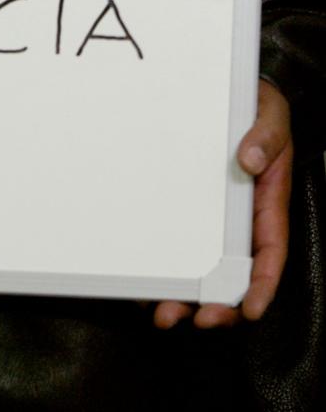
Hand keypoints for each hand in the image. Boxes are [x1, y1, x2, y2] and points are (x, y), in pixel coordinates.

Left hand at [153, 81, 290, 329]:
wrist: (227, 92)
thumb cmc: (254, 107)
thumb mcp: (270, 114)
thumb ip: (267, 137)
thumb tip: (251, 160)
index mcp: (265, 203)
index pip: (270, 252)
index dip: (263, 284)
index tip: (251, 309)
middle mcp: (238, 219)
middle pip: (233, 274)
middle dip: (220, 304)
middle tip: (198, 319)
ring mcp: (210, 218)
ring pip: (200, 268)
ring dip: (185, 296)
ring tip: (163, 312)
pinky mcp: (185, 210)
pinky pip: (174, 243)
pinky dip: (161, 268)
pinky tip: (143, 286)